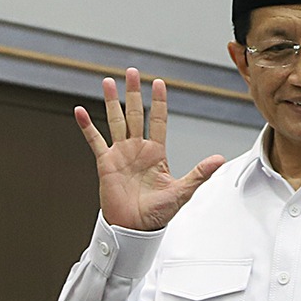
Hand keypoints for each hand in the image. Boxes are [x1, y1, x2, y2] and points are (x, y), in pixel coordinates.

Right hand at [74, 68, 224, 230]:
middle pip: (135, 114)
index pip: (158, 120)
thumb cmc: (158, 214)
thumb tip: (219, 159)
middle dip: (133, 93)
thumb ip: (200, 173)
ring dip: (111, 102)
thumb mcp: (182, 191)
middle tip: (132, 72)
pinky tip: (80, 111)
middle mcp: (138, 149)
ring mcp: (121, 154)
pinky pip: (95, 141)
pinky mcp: (106, 163)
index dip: (158, 102)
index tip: (159, 83)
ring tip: (109, 82)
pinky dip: (87, 126)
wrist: (135, 228)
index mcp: (157, 153)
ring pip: (115, 121)